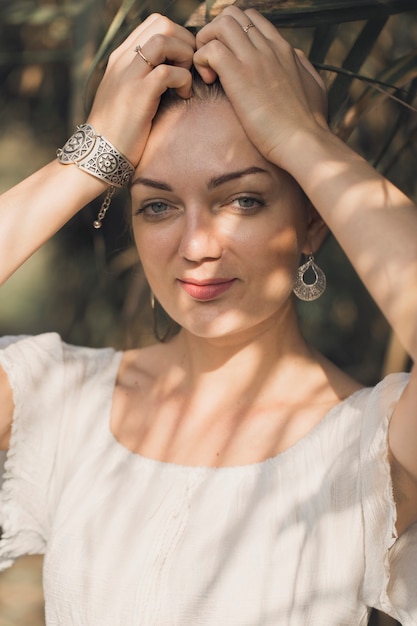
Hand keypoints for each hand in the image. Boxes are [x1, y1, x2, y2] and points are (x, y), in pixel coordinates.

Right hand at [87, 14, 195, 165]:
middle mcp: (123, 60)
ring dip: (184, 55)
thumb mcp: (129, 95)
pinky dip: (183, 80)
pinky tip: (183, 96)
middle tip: (189, 69)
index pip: (155, 23)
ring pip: (164, 39)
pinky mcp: (137, 95)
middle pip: (162, 23)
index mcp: (122, 57)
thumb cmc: (120, 131)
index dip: (178, 36)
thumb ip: (145, 77)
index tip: (184, 61)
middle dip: (185, 42)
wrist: (99, 155)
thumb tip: (173, 69)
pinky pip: (167, 72)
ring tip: (185, 79)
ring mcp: (129, 75)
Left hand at [194, 7, 327, 168]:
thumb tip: (294, 56)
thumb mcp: (314, 86)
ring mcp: (254, 58)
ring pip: (220, 24)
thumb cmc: (310, 124)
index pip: (252, 20)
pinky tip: (209, 82)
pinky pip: (210, 49)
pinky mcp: (239, 73)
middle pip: (233, 15)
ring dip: (206, 43)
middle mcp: (268, 47)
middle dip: (215, 34)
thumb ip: (302, 66)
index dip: (233, 34)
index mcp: (283, 49)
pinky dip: (202, 61)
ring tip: (209, 70)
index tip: (229, 60)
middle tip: (213, 63)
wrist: (303, 141)